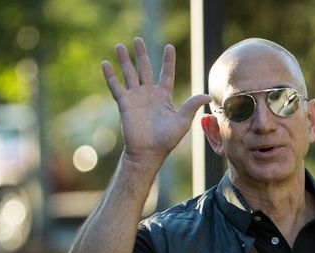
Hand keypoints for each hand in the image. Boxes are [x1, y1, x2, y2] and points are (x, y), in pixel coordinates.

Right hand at [102, 37, 210, 168]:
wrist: (148, 152)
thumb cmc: (167, 139)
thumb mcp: (182, 120)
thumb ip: (192, 105)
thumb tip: (208, 95)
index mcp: (163, 96)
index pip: (166, 74)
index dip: (167, 61)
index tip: (169, 46)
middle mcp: (149, 94)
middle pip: (144, 68)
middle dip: (141, 54)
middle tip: (138, 39)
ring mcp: (135, 97)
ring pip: (129, 74)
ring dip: (124, 60)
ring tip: (120, 45)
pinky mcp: (124, 104)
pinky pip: (116, 86)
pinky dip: (111, 75)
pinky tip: (106, 63)